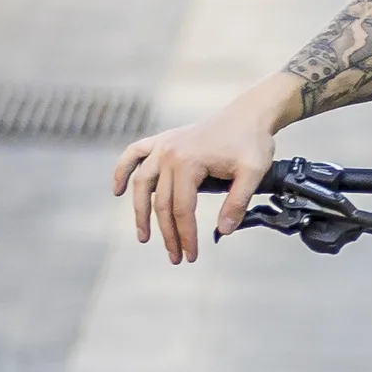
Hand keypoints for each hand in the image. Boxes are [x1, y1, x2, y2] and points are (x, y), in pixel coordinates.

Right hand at [111, 78, 288, 262]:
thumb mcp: (253, 173)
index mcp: (188, 162)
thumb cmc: (252, 142)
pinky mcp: (163, 140)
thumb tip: (222, 231)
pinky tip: (118, 190)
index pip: (182, 209)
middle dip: (168, 234)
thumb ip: (237, 203)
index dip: (186, 236)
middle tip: (176, 257)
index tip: (191, 256)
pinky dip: (123, 170)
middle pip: (162, 203)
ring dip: (139, 212)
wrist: (249, 114)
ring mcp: (163, 145)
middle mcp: (169, 153)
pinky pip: (134, 154)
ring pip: (142, 184)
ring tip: (144, 236)